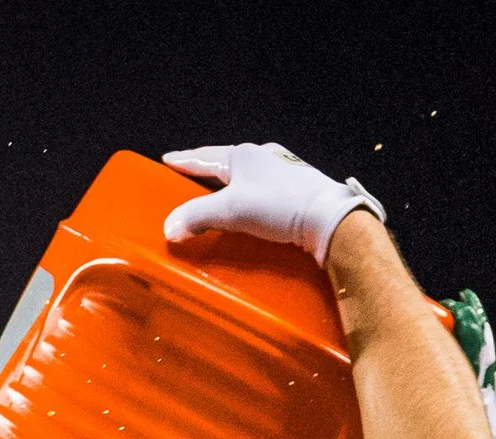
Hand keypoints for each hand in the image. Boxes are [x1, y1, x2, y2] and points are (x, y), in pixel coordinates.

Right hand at [162, 144, 380, 263]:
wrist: (327, 216)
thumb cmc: (278, 206)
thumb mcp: (231, 211)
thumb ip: (197, 217)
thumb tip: (169, 227)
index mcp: (241, 155)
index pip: (203, 158)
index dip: (184, 161)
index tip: (168, 160)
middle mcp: (262, 156)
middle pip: (224, 164)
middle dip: (206, 171)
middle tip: (189, 177)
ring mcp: (281, 170)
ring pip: (245, 175)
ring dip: (229, 184)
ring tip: (216, 193)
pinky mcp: (296, 188)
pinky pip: (262, 188)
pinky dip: (249, 195)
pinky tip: (250, 204)